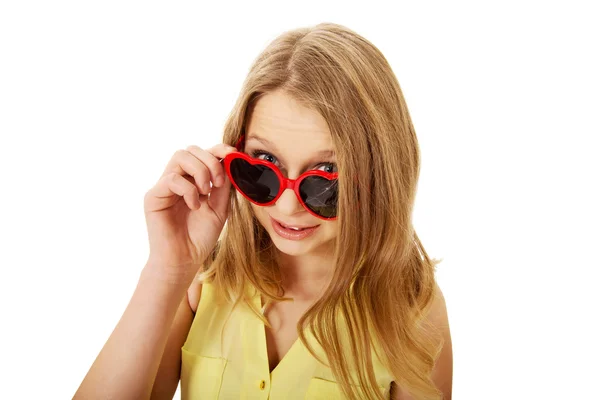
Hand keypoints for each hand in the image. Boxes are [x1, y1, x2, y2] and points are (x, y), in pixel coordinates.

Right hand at [143, 143, 236, 278]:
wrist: (185, 260)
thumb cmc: (200, 237)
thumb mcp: (220, 208)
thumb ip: (224, 186)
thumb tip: (231, 162)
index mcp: (194, 180)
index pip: (203, 154)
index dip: (219, 149)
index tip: (233, 154)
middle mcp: (178, 179)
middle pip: (191, 150)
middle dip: (210, 161)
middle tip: (219, 183)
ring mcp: (165, 186)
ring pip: (180, 157)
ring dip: (200, 171)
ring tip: (205, 193)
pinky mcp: (154, 196)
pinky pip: (172, 179)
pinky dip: (188, 190)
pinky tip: (194, 206)